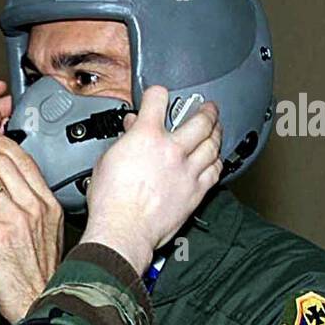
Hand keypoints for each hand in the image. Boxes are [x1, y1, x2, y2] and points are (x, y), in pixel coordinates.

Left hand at [0, 132, 63, 322]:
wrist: (36, 301)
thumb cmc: (38, 273)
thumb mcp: (49, 233)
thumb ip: (37, 207)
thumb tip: (21, 188)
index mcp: (47, 204)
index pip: (24, 160)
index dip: (2, 144)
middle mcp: (33, 208)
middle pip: (1, 163)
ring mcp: (14, 220)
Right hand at [82, 85, 222, 272]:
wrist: (123, 230)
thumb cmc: (111, 202)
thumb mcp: (106, 162)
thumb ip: (122, 141)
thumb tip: (129, 130)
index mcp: (146, 137)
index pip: (158, 100)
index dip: (158, 94)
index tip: (159, 95)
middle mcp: (171, 150)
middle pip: (200, 120)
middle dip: (206, 109)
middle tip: (207, 108)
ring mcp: (187, 170)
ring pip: (213, 144)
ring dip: (216, 133)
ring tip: (216, 129)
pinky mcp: (196, 191)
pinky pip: (216, 171)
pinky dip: (217, 161)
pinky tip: (216, 159)